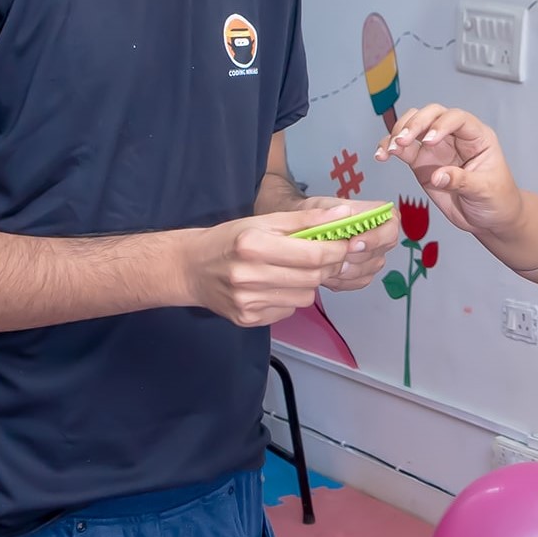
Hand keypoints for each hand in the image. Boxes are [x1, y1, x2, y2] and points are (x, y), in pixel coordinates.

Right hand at [184, 208, 351, 326]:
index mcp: (253, 245)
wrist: (190, 269)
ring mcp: (247, 302)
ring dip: (308, 284)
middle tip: (328, 256)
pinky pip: (287, 312)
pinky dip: (289, 299)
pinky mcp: (247, 320)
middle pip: (312, 278)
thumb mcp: (263, 221)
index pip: (312, 255)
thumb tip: (343, 216)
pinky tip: (274, 286)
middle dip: (327, 266)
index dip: (336, 250)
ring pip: (304, 298)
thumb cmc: (229, 240)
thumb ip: (305, 220)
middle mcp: (249, 276)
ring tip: (293, 271)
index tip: (346, 244)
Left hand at [300, 196, 398, 292]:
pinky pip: (356, 283)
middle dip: (352, 257)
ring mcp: (374, 258)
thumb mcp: (320, 205)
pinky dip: (340, 280)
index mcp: (380, 215)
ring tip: (324, 262)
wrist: (308, 229)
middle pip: (377, 255)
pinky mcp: (364, 274)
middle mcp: (381, 238)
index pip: (390, 229)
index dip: (374, 239)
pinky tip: (326, 271)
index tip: (352, 244)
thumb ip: (332, 211)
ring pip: (366, 272)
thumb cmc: (319, 215)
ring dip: (343, 270)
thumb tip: (345, 214)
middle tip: (331, 254)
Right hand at [373, 104, 522, 236]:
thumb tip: (437, 176)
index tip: (429, 141)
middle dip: (415, 123)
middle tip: (402, 141)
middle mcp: (455, 136)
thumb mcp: (486, 191)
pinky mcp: (422, 162)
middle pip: (432, 114)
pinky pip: (403, 149)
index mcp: (477, 137)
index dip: (441, 124)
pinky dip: (389, 148)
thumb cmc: (497, 199)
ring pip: (413, 126)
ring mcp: (436, 148)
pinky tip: (381, 155)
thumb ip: (462, 181)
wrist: (490, 219)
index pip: (457, 118)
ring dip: (398, 132)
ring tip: (390, 149)